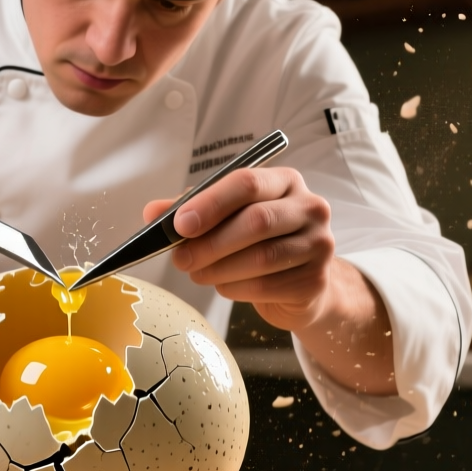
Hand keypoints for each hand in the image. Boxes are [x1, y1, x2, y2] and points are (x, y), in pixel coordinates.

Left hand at [142, 167, 336, 332]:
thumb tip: (153, 213)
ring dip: (218, 269)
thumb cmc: (260, 243)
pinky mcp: (315, 280)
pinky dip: (234, 288)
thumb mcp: (228, 219)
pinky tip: (224, 285)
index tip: (179, 225)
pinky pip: (265, 286)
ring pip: (260, 257)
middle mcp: (310, 207)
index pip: (246, 183)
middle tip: (180, 259)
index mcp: (285, 181)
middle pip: (256, 221)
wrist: (301, 284)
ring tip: (198, 273)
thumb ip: (192, 211)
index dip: (210, 204)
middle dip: (210, 243)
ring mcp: (318, 244)